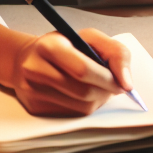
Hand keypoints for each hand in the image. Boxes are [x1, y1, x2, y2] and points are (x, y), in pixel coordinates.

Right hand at [0, 23, 132, 116]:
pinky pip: (70, 115)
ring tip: (100, 88)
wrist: (26, 58)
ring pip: (79, 107)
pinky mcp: (34, 107)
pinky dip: (85, 107)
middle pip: (83, 91)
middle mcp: (36, 69)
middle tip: (115, 86)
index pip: (83, 70)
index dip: (108, 79)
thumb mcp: (88, 37)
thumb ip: (115, 52)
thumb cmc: (64, 45)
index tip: (123, 83)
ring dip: (98, 100)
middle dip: (106, 91)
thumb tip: (127, 83)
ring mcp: (32, 91)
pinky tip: (84, 94)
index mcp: (49, 46)